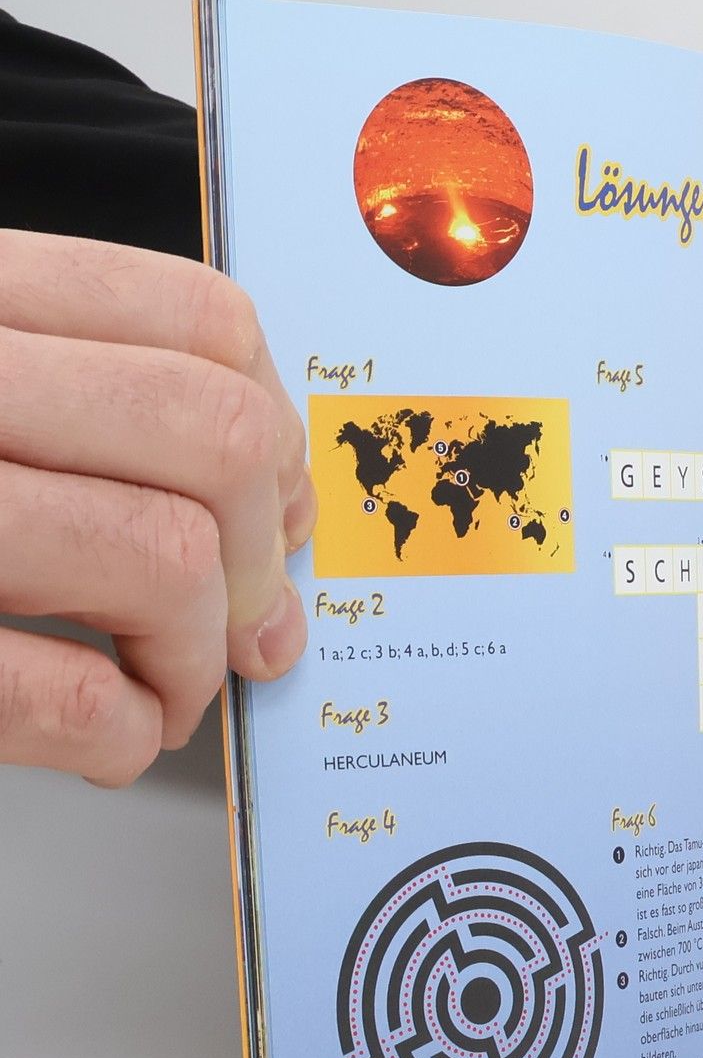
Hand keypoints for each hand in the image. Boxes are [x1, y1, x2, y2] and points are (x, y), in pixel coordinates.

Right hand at [0, 230, 314, 785]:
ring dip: (196, 656)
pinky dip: (125, 735)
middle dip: (254, 556)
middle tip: (236, 621)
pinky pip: (69, 695)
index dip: (274, 432)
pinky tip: (102, 733)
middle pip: (209, 437)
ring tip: (157, 685)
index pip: (197, 322)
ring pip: (161, 561)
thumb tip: (278, 521)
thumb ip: (83, 413)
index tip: (271, 510)